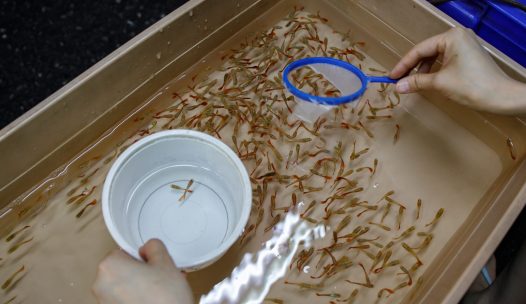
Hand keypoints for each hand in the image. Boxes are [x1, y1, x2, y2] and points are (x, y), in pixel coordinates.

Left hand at [93, 239, 193, 303]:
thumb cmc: (164, 298)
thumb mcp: (165, 261)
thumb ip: (153, 246)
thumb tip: (147, 248)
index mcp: (109, 266)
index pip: (122, 252)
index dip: (140, 258)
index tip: (151, 265)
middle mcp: (101, 285)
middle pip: (121, 269)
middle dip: (139, 272)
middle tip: (158, 278)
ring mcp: (104, 302)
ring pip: (122, 286)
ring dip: (138, 286)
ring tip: (158, 292)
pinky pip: (123, 300)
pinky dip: (135, 299)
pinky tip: (152, 301)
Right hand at [390, 27, 525, 114]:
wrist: (501, 96)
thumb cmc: (472, 86)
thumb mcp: (440, 83)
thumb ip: (416, 82)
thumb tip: (397, 86)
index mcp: (451, 37)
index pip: (420, 50)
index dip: (403, 65)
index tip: (391, 77)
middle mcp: (458, 36)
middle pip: (427, 51)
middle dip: (412, 67)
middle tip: (398, 80)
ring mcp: (464, 45)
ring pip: (435, 56)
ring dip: (422, 70)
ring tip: (411, 82)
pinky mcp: (468, 55)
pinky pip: (445, 60)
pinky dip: (434, 70)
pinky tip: (427, 80)